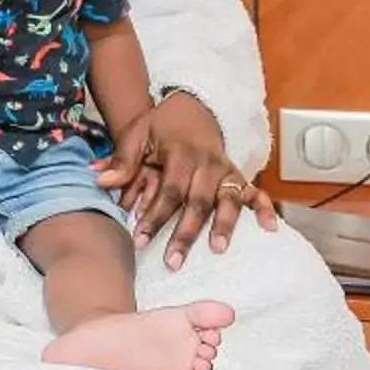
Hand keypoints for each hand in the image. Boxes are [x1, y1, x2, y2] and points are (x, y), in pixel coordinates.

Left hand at [94, 92, 280, 270]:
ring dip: (224, 225)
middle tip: (173, 262)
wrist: (191, 108)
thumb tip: (98, 180)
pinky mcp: (239, 175)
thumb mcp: (137, 134)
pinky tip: (271, 227)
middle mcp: (208, 163)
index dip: (155, 217)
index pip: (169, 191)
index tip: (139, 240)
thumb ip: (121, 160)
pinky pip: (256, 192)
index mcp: (181, 153)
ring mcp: (227, 169)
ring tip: (218, 249)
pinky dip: (265, 208)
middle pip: (198, 202)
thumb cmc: (160, 127)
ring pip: (228, 200)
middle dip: (186, 233)